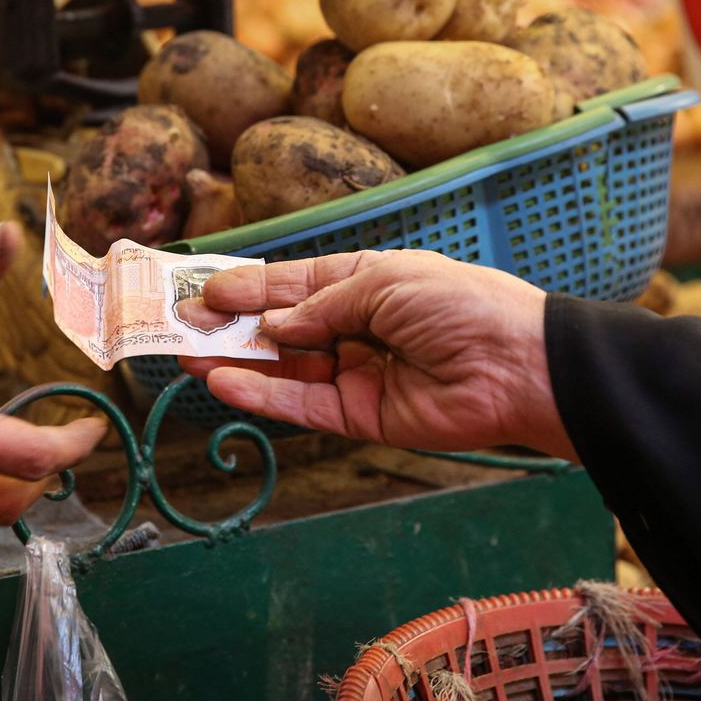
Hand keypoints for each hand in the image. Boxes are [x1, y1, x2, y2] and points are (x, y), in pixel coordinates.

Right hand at [179, 251, 571, 458]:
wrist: (519, 366)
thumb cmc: (461, 305)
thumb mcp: (384, 283)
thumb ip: (320, 304)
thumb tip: (272, 325)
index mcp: (367, 284)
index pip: (294, 284)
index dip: (250, 287)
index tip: (205, 290)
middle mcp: (356, 329)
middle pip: (281, 329)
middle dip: (232, 325)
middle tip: (181, 324)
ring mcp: (356, 375)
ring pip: (283, 370)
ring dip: (236, 362)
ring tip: (189, 354)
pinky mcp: (360, 418)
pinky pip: (301, 407)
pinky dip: (262, 396)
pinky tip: (225, 381)